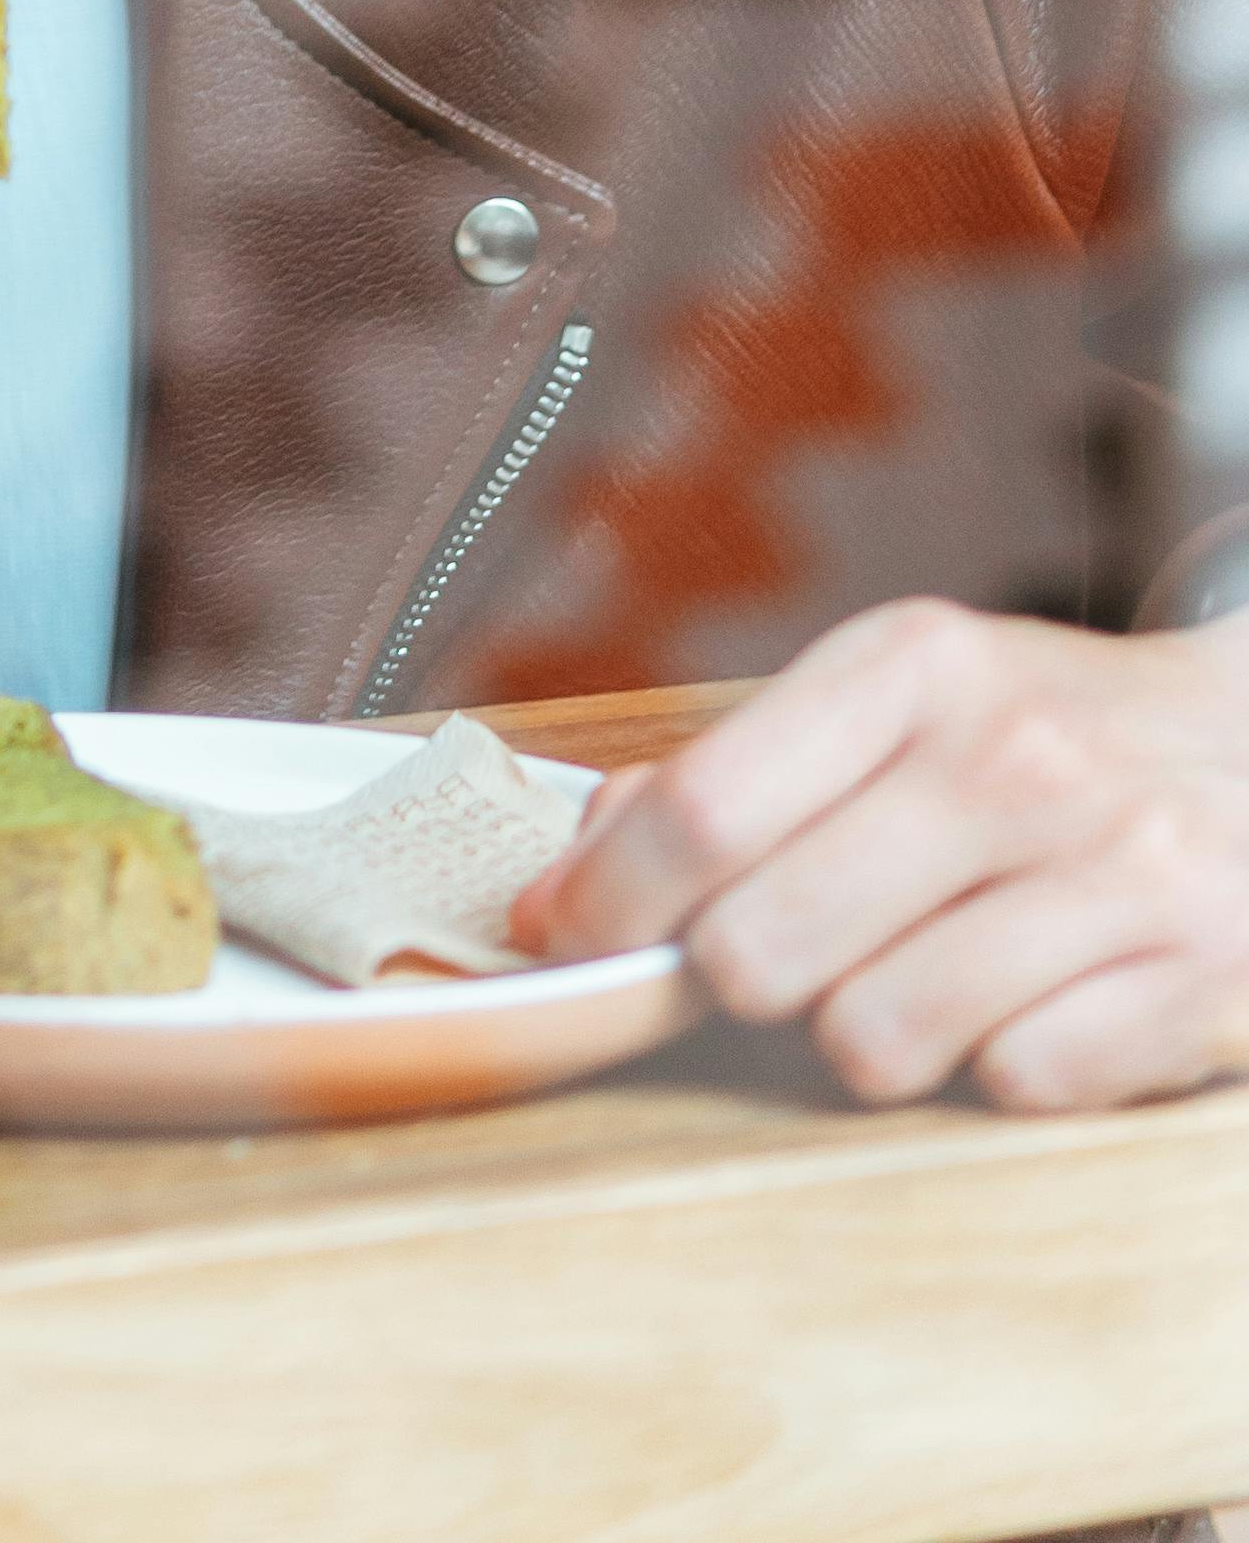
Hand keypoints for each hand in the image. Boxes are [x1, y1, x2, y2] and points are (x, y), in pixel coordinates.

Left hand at [512, 595, 1248, 1103]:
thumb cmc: (1042, 733)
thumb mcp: (897, 695)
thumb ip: (738, 768)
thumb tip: (574, 870)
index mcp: (915, 667)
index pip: (705, 808)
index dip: (609, 896)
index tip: (564, 936)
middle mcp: (1015, 760)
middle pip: (766, 945)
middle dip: (739, 975)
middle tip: (773, 955)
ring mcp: (1113, 875)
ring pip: (875, 1037)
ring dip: (866, 1032)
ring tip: (910, 974)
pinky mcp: (1192, 984)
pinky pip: (1011, 1084)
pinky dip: (996, 1065)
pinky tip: (1023, 999)